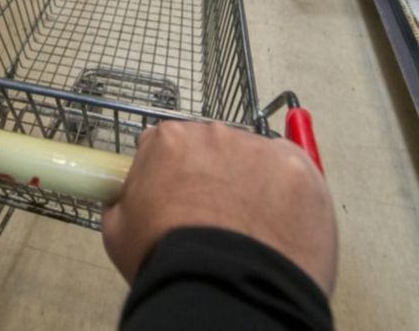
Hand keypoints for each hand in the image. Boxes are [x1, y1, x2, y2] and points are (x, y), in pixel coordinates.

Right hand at [101, 121, 336, 295]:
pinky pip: (293, 175)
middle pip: (213, 149)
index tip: (174, 198)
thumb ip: (126, 200)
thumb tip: (131, 199)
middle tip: (214, 218)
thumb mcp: (119, 231)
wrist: (222, 286)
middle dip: (213, 176)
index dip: (170, 173)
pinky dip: (288, 195)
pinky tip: (279, 226)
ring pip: (255, 161)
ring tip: (251, 230)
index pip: (165, 145)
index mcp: (168, 141)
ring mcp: (261, 148)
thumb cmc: (164, 257)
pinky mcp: (300, 168)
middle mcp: (215, 133)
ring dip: (252, 185)